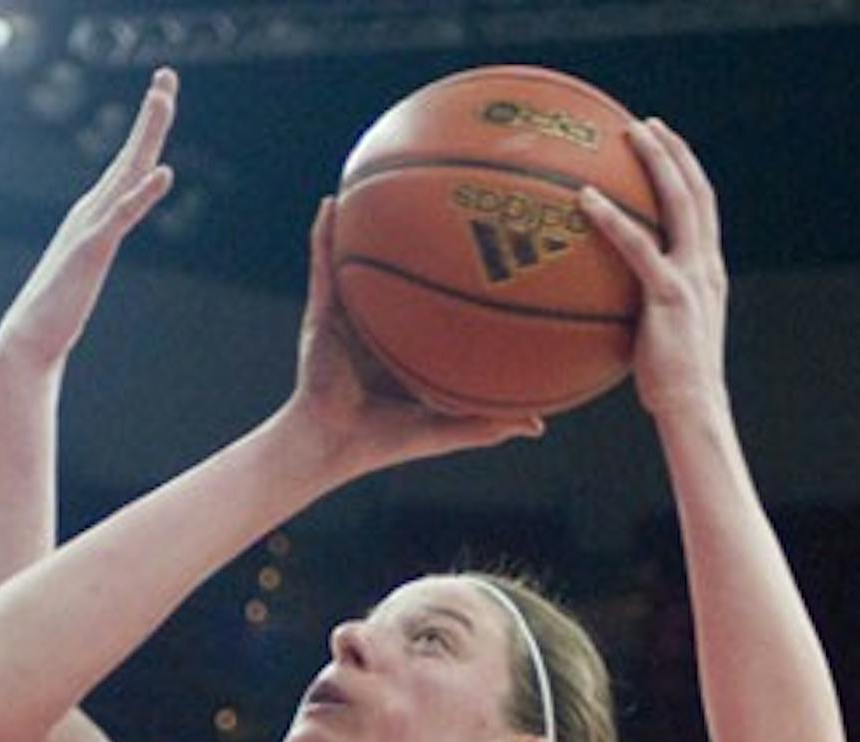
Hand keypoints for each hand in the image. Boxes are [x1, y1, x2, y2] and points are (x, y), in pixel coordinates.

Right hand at [0, 67, 177, 374]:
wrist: (27, 341)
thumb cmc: (53, 315)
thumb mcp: (82, 274)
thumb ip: (91, 251)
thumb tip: (96, 247)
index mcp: (92, 218)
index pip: (125, 170)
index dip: (145, 134)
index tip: (160, 99)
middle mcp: (90, 213)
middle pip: (129, 157)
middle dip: (150, 116)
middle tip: (166, 76)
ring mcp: (90, 229)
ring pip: (126, 174)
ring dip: (147, 135)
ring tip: (164, 100)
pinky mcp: (91, 251)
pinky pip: (121, 217)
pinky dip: (142, 194)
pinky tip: (163, 174)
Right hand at [285, 200, 542, 471]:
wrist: (333, 446)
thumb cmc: (385, 442)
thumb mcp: (445, 428)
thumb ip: (487, 424)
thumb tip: (538, 425)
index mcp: (408, 341)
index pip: (437, 299)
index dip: (459, 271)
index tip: (491, 243)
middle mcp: (380, 320)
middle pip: (403, 266)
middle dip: (419, 232)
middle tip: (449, 196)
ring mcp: (349, 313)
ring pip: (360, 257)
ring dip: (367, 220)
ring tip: (381, 177)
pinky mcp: (321, 313)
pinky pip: (323, 266)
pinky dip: (324, 236)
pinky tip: (331, 204)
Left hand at [578, 117, 729, 423]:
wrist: (692, 408)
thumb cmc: (671, 387)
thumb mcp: (663, 339)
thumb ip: (647, 312)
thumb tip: (608, 307)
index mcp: (708, 274)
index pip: (703, 211)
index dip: (686, 174)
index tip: (666, 148)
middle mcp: (706, 267)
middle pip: (696, 191)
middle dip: (674, 152)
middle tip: (646, 125)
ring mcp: (692, 277)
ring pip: (678, 202)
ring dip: (655, 161)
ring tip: (627, 135)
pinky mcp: (669, 295)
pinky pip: (636, 245)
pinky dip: (610, 217)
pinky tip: (584, 198)